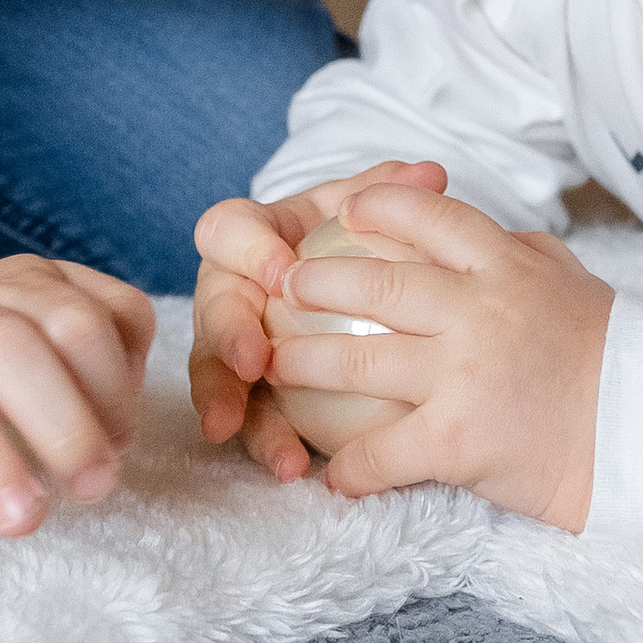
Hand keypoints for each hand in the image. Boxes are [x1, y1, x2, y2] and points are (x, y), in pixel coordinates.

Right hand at [190, 159, 446, 481]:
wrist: (346, 293)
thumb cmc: (351, 241)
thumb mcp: (363, 213)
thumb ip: (385, 193)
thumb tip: (430, 175)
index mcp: (249, 238)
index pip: (226, 230)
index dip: (247, 249)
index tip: (282, 271)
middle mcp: (229, 291)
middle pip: (212, 310)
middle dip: (228, 338)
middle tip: (255, 363)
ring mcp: (231, 346)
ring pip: (219, 375)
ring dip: (237, 409)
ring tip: (271, 442)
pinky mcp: (246, 394)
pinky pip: (249, 418)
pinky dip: (268, 443)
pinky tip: (295, 468)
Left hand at [260, 178, 611, 532]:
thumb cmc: (611, 361)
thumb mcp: (572, 284)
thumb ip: (522, 256)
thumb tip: (485, 233)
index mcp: (508, 266)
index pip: (432, 218)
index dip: (381, 206)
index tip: (346, 209)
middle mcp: (481, 309)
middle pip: (374, 283)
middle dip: (314, 282)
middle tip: (283, 288)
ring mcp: (465, 373)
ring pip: (357, 360)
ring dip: (304, 364)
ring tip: (274, 366)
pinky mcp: (457, 439)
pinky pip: (381, 452)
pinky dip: (350, 468)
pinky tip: (334, 476)